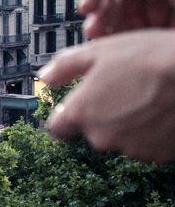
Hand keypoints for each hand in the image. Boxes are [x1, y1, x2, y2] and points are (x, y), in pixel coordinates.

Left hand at [40, 30, 174, 162]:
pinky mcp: (159, 155)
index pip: (58, 129)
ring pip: (123, 139)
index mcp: (82, 113)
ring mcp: (132, 149)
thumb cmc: (148, 58)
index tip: (78, 106)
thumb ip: (65, 67)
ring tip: (149, 98)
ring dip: (130, 125)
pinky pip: (148, 145)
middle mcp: (102, 137)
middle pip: (94, 132)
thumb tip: (44, 77)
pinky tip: (163, 111)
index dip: (67, 117)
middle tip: (125, 91)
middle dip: (104, 116)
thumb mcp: (99, 51)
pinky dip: (152, 132)